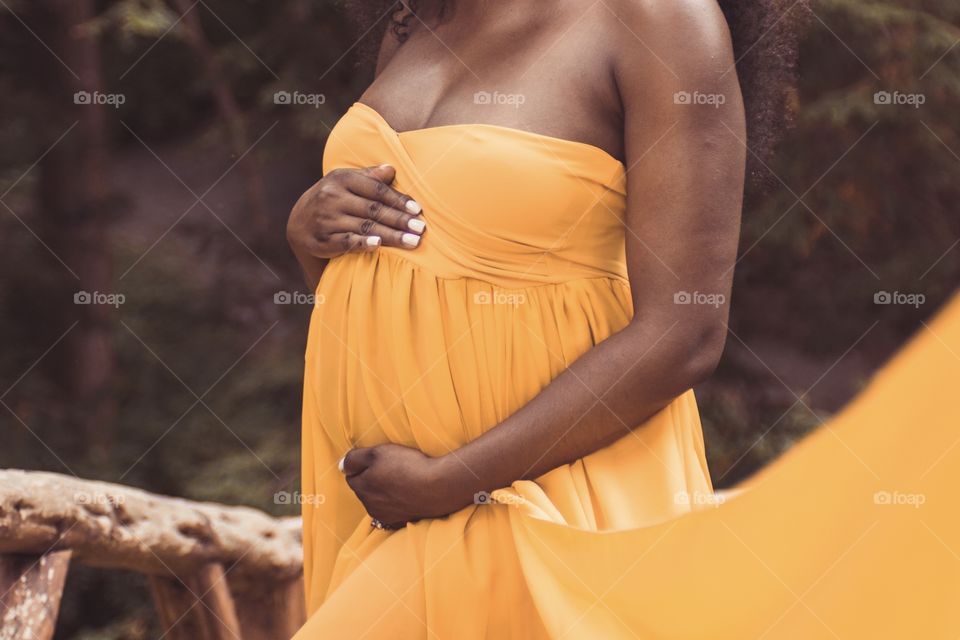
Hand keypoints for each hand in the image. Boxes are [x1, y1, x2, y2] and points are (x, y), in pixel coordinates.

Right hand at [286, 164, 425, 261]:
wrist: (299, 222)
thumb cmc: (333, 198)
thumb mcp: (346, 181)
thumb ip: (369, 176)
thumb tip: (392, 169)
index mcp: (342, 179)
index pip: (376, 189)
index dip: (397, 199)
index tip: (417, 209)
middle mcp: (332, 197)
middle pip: (373, 210)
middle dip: (399, 220)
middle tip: (421, 228)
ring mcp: (326, 219)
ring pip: (364, 227)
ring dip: (391, 235)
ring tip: (412, 241)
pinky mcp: (322, 240)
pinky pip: (346, 241)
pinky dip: (362, 243)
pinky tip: (378, 244)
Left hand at [342, 443, 460, 528]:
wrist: (437, 487)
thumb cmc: (407, 466)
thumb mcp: (377, 453)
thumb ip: (354, 459)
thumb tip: (341, 466)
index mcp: (362, 488)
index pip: (352, 476)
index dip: (363, 466)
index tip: (378, 460)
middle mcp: (370, 506)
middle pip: (364, 490)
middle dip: (371, 480)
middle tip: (391, 468)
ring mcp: (385, 516)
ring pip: (377, 502)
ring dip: (384, 493)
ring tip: (401, 481)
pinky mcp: (401, 521)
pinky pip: (392, 511)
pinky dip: (396, 503)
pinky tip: (407, 494)